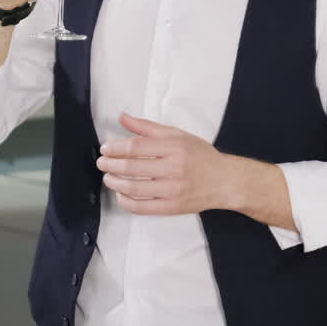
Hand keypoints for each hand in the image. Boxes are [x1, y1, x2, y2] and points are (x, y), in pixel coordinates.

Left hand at [96, 114, 240, 215]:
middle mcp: (174, 168)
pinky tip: (121, 194)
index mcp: (174, 147)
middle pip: (131, 167)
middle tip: (102, 163)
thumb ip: (148, 128)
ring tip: (108, 177)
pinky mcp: (172, 207)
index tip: (106, 149)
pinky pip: (141, 207)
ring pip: (133, 188)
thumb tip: (122, 118)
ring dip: (114, 182)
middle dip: (110, 165)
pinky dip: (125, 201)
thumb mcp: (177, 135)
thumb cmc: (201, 156)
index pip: (136, 147)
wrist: (225, 181)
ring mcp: (172, 190)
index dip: (115, 148)